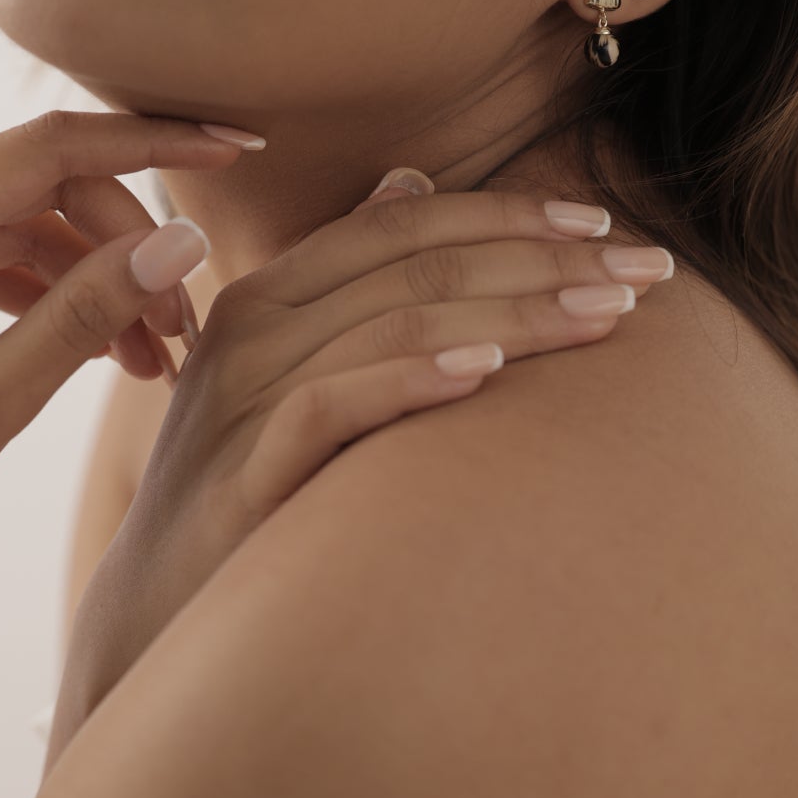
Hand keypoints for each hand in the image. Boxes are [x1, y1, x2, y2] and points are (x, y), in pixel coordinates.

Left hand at [0, 110, 256, 553]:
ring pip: (35, 222)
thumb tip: (181, 243)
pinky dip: (61, 294)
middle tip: (180, 328)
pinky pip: (4, 251)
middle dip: (130, 246)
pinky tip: (108, 350)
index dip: (152, 142)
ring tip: (154, 356)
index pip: (51, 147)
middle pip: (51, 185)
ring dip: (103, 279)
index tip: (232, 151)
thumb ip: (84, 315)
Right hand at [50, 180, 672, 764]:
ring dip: (512, 313)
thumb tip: (411, 183)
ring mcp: (240, 399)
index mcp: (270, 294)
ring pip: (392, 323)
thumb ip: (350, 285)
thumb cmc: (245, 492)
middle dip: (542, 260)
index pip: (402, 224)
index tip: (606, 227)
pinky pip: (333, 409)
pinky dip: (412, 380)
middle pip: (414, 265)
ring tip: (608, 315)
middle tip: (650, 271)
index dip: (507, 214)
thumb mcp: (292, 374)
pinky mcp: (241, 473)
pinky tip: (488, 373)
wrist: (147, 615)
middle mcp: (249, 328)